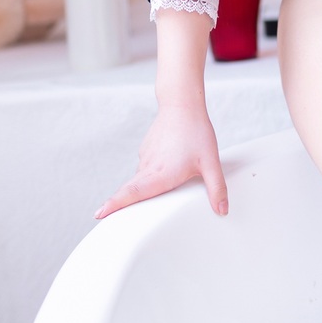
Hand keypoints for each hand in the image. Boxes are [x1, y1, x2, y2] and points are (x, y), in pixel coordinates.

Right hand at [95, 101, 227, 218]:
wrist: (182, 104)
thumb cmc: (196, 132)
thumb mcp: (211, 162)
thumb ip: (217, 188)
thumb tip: (222, 209)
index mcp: (160, 173)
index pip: (133, 193)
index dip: (115, 205)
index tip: (99, 214)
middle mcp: (149, 167)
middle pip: (129, 191)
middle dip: (117, 205)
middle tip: (106, 218)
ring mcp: (146, 158)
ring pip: (138, 181)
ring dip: (136, 192)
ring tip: (136, 206)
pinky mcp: (147, 151)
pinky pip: (144, 170)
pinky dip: (146, 178)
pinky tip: (158, 177)